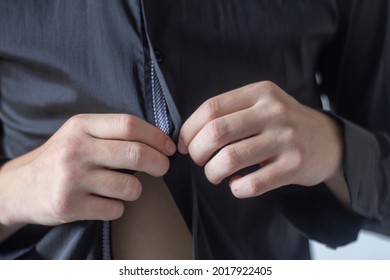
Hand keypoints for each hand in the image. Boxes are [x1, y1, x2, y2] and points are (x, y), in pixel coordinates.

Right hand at [0, 114, 175, 227]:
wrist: (20, 187)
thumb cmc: (59, 158)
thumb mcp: (78, 134)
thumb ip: (111, 132)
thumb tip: (156, 139)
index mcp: (81, 126)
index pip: (129, 125)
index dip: (156, 136)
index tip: (168, 147)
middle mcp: (76, 150)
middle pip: (135, 154)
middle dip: (159, 163)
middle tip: (163, 168)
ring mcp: (72, 179)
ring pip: (130, 186)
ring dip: (137, 190)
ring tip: (126, 188)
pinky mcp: (69, 205)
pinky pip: (115, 209)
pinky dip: (118, 208)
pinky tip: (106, 202)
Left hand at [178, 81, 343, 198]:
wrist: (327, 141)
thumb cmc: (282, 124)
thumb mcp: (261, 105)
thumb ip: (229, 113)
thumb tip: (187, 136)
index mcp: (260, 92)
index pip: (211, 108)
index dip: (189, 129)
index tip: (183, 144)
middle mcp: (274, 112)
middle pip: (216, 132)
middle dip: (197, 152)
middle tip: (199, 160)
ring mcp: (286, 139)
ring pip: (230, 159)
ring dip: (213, 172)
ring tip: (215, 173)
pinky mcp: (294, 166)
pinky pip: (252, 184)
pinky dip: (236, 188)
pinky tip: (237, 184)